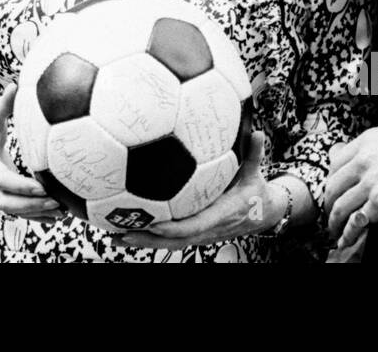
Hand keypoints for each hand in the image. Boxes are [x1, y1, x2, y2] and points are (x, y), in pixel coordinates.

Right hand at [0, 83, 63, 222]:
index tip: (42, 187)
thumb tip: (15, 85)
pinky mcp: (1, 196)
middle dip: (31, 205)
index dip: (20, 186)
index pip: (0, 179)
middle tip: (56, 202)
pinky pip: (16, 212)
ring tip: (62, 212)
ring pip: (11, 211)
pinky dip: (34, 217)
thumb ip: (2, 103)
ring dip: (36, 214)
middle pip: (5, 202)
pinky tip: (54, 217)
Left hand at [117, 133, 277, 248]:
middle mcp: (207, 230)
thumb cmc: (257, 193)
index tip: (154, 222)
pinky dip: (149, 237)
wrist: (264, 214)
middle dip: (147, 239)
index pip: (193, 226)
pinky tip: (129, 229)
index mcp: (220, 216)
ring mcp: (199, 234)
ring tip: (114, 235)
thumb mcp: (255, 173)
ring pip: (168, 244)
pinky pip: (169, 239)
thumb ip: (254, 154)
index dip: (172, 227)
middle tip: (121, 231)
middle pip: (173, 241)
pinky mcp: (194, 233)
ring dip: (142, 241)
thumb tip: (258, 133)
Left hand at [323, 121, 377, 247]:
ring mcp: (370, 182)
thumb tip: (366, 163)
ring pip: (340, 205)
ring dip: (334, 221)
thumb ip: (373, 149)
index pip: (335, 165)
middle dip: (328, 204)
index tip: (332, 192)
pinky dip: (349, 233)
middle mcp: (362, 161)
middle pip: (333, 187)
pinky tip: (347, 238)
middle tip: (329, 214)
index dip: (331, 182)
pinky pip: (357, 221)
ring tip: (335, 230)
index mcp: (363, 144)